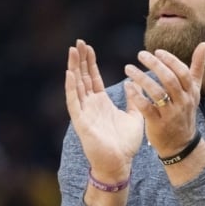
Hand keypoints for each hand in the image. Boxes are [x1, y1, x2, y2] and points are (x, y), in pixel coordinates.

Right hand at [65, 39, 143, 179]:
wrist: (120, 163)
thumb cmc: (125, 143)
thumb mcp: (134, 117)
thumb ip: (134, 100)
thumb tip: (132, 84)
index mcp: (101, 103)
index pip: (93, 78)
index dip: (90, 62)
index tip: (88, 46)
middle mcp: (90, 105)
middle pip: (83, 77)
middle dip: (81, 60)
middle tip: (78, 41)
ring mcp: (84, 112)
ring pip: (76, 85)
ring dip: (74, 68)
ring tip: (72, 51)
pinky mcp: (81, 121)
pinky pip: (74, 101)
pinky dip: (71, 87)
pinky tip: (70, 73)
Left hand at [124, 43, 204, 156]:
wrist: (181, 144)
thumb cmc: (185, 112)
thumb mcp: (194, 91)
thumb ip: (197, 67)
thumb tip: (204, 44)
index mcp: (191, 92)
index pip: (182, 72)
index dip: (170, 60)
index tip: (156, 51)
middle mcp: (183, 102)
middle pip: (170, 80)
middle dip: (154, 65)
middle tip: (140, 55)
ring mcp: (171, 114)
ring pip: (157, 92)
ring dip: (141, 78)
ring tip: (128, 68)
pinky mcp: (158, 124)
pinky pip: (146, 108)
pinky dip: (136, 96)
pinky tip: (128, 86)